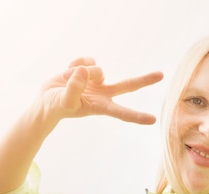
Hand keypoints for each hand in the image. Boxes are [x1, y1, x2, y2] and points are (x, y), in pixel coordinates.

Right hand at [40, 57, 162, 123]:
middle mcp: (104, 94)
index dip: (137, 116)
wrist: (47, 99)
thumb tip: (84, 71)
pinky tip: (68, 72)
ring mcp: (98, 81)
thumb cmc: (56, 106)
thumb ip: (73, 89)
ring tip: (67, 80)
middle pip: (128, 85)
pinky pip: (88, 59)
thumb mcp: (63, 102)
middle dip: (144, 80)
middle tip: (161, 75)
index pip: (122, 112)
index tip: (153, 120)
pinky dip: (75, 63)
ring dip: (80, 72)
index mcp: (101, 107)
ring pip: (97, 68)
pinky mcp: (90, 69)